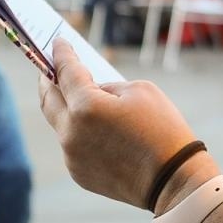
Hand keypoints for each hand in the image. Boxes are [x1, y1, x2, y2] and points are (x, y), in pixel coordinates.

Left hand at [40, 40, 203, 208]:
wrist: (173, 179)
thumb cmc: (163, 129)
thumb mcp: (140, 91)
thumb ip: (108, 86)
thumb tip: (91, 92)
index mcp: (86, 107)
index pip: (66, 72)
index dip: (61, 54)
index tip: (58, 43)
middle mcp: (71, 132)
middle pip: (49, 99)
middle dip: (49, 80)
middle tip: (50, 67)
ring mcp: (72, 155)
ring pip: (61, 123)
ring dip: (68, 108)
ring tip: (80, 98)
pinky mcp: (78, 173)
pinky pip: (73, 144)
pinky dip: (80, 132)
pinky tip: (99, 130)